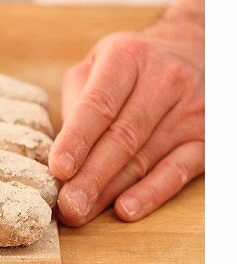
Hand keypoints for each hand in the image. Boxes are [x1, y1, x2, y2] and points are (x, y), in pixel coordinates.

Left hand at [49, 20, 203, 224]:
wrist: (191, 51)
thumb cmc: (132, 65)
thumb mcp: (98, 62)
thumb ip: (78, 99)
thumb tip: (61, 150)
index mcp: (128, 57)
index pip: (99, 102)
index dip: (77, 138)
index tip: (58, 168)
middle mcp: (163, 79)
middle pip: (123, 136)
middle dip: (91, 175)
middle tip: (68, 205)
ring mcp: (189, 109)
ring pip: (145, 158)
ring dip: (111, 191)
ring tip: (83, 212)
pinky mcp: (206, 136)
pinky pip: (177, 171)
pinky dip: (151, 194)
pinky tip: (127, 209)